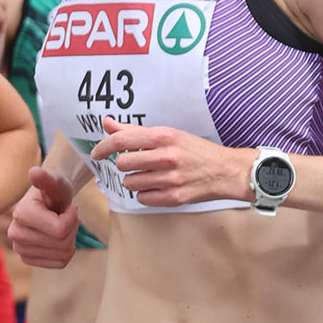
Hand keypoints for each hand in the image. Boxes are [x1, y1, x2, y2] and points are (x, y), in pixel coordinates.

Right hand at [8, 162, 80, 268]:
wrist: (48, 201)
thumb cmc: (54, 190)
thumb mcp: (56, 182)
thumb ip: (47, 178)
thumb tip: (34, 172)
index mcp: (21, 214)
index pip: (60, 230)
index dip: (72, 217)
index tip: (68, 207)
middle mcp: (15, 234)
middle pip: (62, 244)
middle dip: (72, 228)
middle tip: (66, 216)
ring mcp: (20, 249)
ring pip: (63, 255)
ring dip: (70, 239)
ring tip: (62, 225)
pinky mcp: (28, 259)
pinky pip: (60, 263)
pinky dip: (66, 251)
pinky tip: (59, 238)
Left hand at [90, 118, 237, 206]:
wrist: (225, 171)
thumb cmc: (195, 151)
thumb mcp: (168, 134)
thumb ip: (135, 131)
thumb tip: (107, 124)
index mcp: (165, 136)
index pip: (122, 140)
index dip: (103, 147)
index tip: (97, 153)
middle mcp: (166, 156)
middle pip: (122, 163)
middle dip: (124, 165)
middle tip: (137, 164)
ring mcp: (170, 178)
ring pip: (130, 182)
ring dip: (135, 180)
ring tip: (151, 175)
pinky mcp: (173, 197)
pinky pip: (141, 198)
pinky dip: (145, 194)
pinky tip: (158, 187)